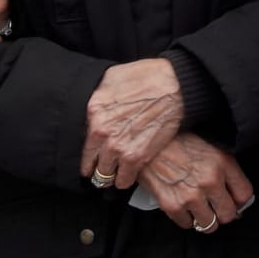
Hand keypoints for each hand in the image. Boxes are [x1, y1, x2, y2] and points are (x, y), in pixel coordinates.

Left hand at [81, 58, 183, 189]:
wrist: (175, 86)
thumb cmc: (148, 77)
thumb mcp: (113, 77)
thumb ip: (100, 97)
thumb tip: (95, 109)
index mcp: (94, 111)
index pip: (83, 141)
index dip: (89, 151)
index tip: (93, 157)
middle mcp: (101, 131)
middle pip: (91, 162)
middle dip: (96, 166)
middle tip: (102, 169)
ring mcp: (117, 147)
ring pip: (104, 174)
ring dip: (110, 175)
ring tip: (116, 173)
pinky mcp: (135, 157)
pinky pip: (123, 180)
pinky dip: (125, 179)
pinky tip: (128, 175)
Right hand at [138, 134, 253, 232]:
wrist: (146, 142)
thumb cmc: (177, 140)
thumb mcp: (209, 145)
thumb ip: (224, 167)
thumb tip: (234, 193)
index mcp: (222, 162)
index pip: (245, 194)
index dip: (240, 201)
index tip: (234, 201)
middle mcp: (210, 181)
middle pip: (229, 214)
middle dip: (223, 213)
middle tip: (216, 208)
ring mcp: (191, 195)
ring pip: (209, 225)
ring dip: (205, 220)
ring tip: (200, 209)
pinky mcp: (172, 205)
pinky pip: (187, 225)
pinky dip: (186, 219)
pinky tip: (183, 206)